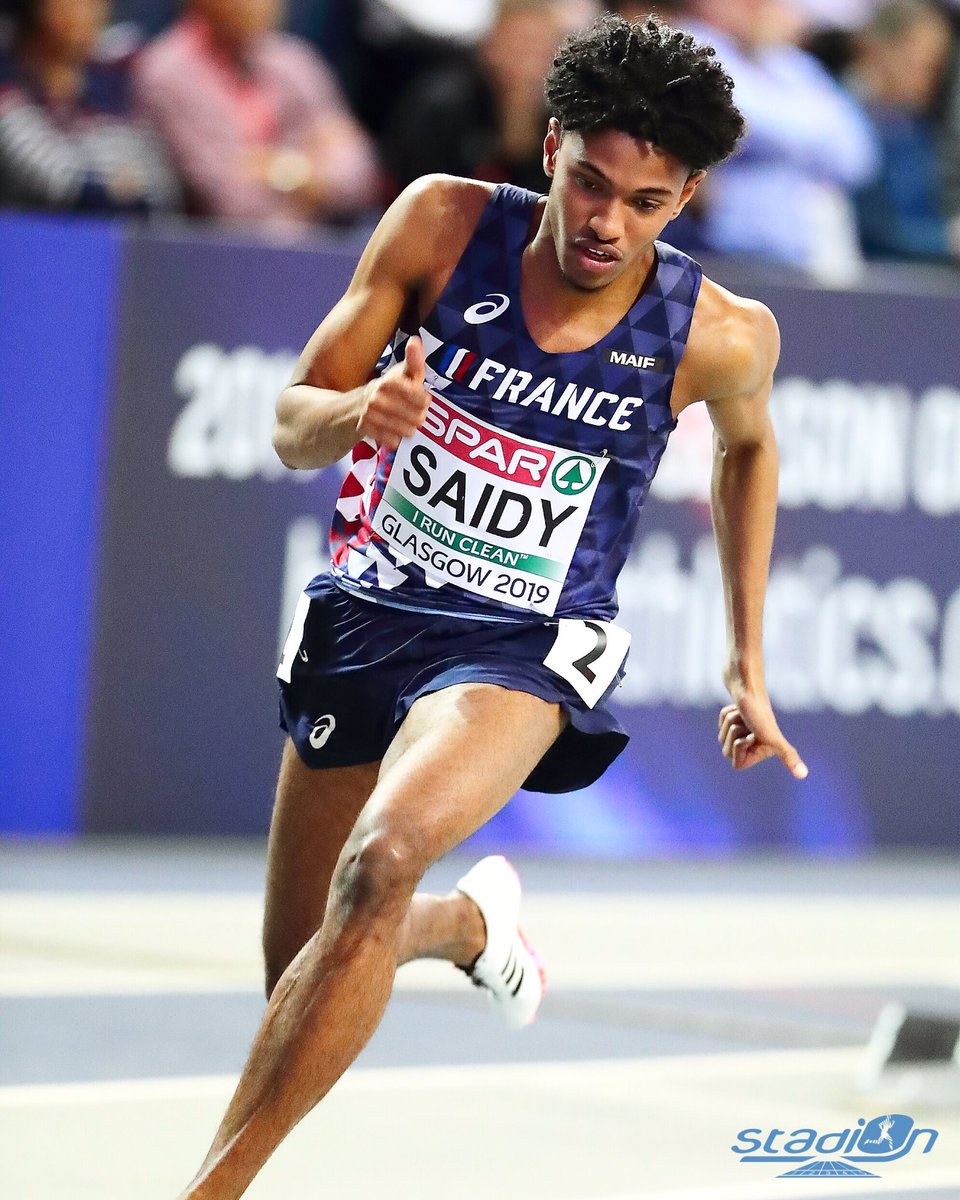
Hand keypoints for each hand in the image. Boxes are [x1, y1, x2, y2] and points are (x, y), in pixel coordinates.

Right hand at [356, 336, 428, 450]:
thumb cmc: (385, 391)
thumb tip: (415, 340)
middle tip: (418, 416)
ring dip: (408, 429)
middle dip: (418, 416)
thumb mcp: (399, 375)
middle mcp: (376, 396)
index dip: (421, 398)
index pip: (413, 392)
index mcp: (387, 382)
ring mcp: (369, 414)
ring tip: (409, 426)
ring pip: (403, 428)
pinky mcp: (364, 429)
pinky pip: (390, 439)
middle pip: (412, 413)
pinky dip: (395, 439)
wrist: (349, 409)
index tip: (425, 400)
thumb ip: (413, 362)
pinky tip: (395, 434)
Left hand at [718, 691, 807, 779]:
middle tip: (747, 722)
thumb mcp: (773, 737)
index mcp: (763, 750)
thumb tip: (803, 775)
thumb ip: (788, 755)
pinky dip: (726, 713)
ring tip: (744, 713)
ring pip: (722, 737)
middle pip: (726, 751)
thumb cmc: (759, 712)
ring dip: (729, 723)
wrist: (747, 682)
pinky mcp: (738, 714)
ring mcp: (747, 728)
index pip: (737, 765)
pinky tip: (738, 706)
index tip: (751, 736)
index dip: (740, 749)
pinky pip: (722, 722)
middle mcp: (756, 740)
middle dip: (732, 734)